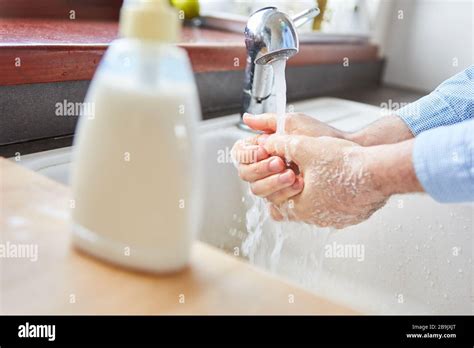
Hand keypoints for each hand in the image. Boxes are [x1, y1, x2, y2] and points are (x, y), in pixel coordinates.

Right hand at [232, 113, 346, 201]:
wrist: (341, 153)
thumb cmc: (318, 135)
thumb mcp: (293, 124)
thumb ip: (267, 122)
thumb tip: (246, 118)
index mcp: (261, 149)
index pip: (240, 155)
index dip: (248, 154)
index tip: (264, 150)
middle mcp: (264, 168)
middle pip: (246, 174)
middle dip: (262, 169)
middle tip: (281, 163)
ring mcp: (274, 185)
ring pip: (258, 191)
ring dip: (274, 184)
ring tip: (294, 176)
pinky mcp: (287, 200)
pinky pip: (274, 209)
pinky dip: (282, 201)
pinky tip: (296, 192)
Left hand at [262, 135, 389, 227]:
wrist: (379, 172)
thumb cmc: (344, 163)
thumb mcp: (304, 147)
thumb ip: (281, 145)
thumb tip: (267, 143)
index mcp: (300, 207)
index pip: (277, 198)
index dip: (277, 180)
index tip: (284, 168)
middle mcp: (316, 219)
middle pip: (296, 203)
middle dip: (295, 186)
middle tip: (301, 170)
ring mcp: (335, 220)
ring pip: (317, 206)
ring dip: (315, 192)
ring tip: (322, 172)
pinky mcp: (352, 217)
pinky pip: (337, 208)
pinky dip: (334, 196)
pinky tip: (339, 179)